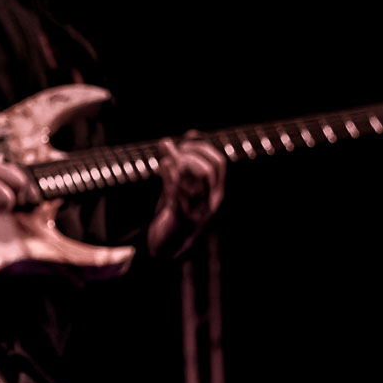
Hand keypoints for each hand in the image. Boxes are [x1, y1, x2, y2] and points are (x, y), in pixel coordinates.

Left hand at [147, 132, 226, 257]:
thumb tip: (182, 137)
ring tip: (167, 155)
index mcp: (215, 193)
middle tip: (176, 152)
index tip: (186, 142)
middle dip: (192, 154)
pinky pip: (177, 195)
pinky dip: (170, 176)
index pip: (219, 164)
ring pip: (193, 182)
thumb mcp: (182, 186)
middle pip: (208, 171)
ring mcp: (195, 211)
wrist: (168, 245)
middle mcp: (209, 202)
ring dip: (179, 163)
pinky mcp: (179, 219)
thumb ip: (181, 164)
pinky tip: (163, 164)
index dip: (202, 148)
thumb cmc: (175, 212)